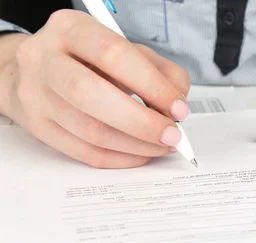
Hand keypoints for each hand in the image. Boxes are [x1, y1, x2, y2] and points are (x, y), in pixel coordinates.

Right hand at [0, 10, 190, 167]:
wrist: (34, 70)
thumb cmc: (89, 60)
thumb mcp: (127, 50)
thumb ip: (161, 71)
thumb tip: (178, 102)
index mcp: (71, 29)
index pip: (114, 55)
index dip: (152, 86)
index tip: (178, 108)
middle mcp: (45, 59)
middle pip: (91, 95)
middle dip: (142, 122)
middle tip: (171, 135)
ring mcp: (36, 95)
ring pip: (90, 131)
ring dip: (136, 145)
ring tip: (161, 146)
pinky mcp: (38, 127)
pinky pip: (84, 153)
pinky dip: (121, 158)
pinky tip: (140, 154)